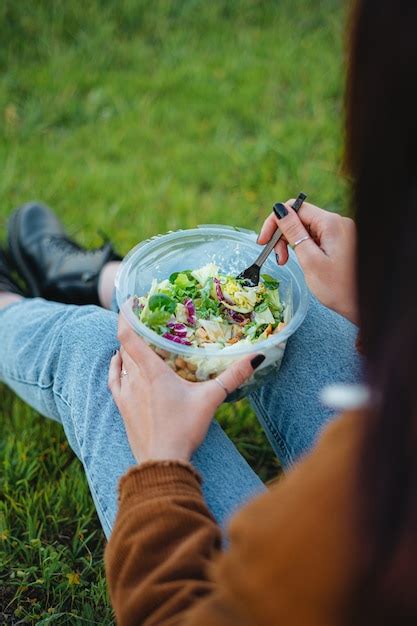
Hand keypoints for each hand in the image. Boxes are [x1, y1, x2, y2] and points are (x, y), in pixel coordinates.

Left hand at [108, 316, 262, 463]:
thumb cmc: (184, 428)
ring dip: (127, 348)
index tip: (132, 301)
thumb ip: (233, 376)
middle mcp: (134, 377)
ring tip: (139, 339)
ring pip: (121, 361)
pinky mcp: (122, 407)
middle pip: (125, 345)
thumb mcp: (211, 399)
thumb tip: (257, 357)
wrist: (161, 462)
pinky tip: (117, 361)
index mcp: (152, 371)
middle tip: (146, 319)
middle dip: (132, 329)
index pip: (128, 335)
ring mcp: (125, 393)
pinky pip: (114, 378)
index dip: (126, 315)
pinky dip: (115, 365)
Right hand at [258, 199, 357, 323]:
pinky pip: (315, 237)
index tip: (263, 241)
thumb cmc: (338, 288)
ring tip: (285, 262)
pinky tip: (300, 261)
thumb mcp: (310, 260)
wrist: (362, 305)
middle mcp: (337, 223)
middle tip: (277, 258)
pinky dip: (303, 247)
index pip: (295, 208)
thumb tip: (280, 209)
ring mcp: (340, 232)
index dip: (275, 222)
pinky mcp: (340, 242)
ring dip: (291, 242)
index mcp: (331, 223)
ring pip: (306, 228)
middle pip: (300, 217)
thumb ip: (294, 232)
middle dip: (283, 235)